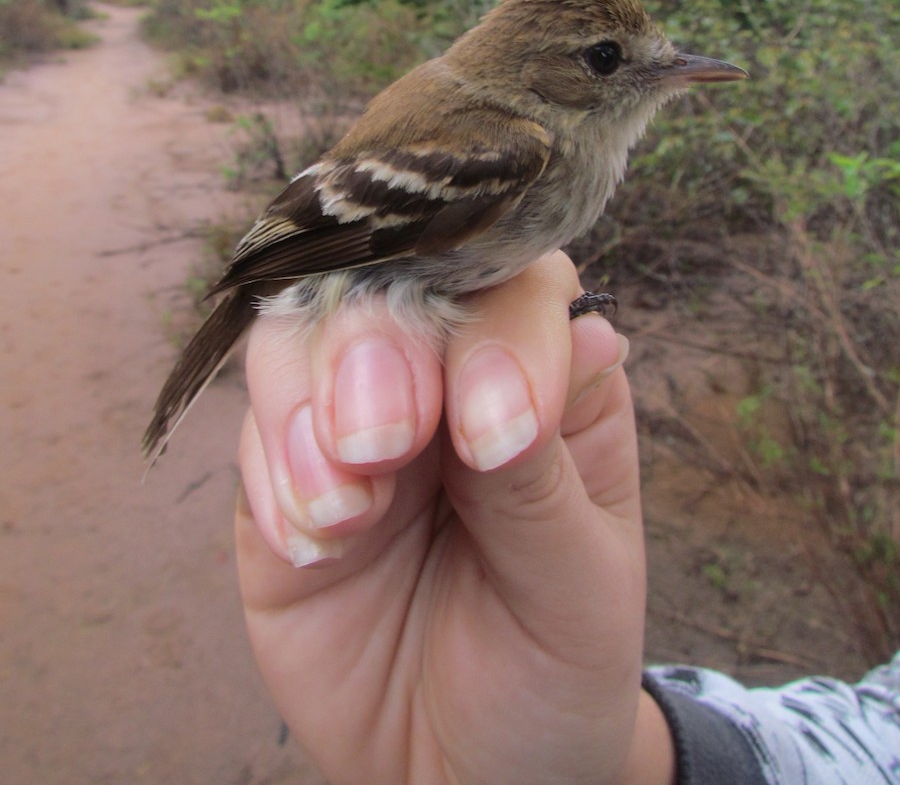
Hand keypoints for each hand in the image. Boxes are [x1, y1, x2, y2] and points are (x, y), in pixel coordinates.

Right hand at [235, 252, 674, 784]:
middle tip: (383, 444)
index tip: (494, 435)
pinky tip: (316, 549)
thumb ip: (544, 473)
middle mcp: (443, 374)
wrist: (466, 771)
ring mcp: (354, 417)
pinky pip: (254, 436)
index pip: (514, 289)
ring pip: (298, 337)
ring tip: (344, 511)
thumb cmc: (552, 664)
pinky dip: (274, 479)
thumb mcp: (576, 585)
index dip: (494, 336)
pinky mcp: (282, 478)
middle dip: (376, 351)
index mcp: (545, 375)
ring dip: (307, 408)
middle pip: (387, 290)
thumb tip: (582, 337)